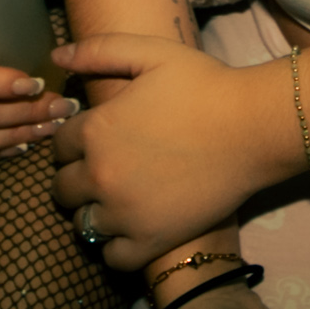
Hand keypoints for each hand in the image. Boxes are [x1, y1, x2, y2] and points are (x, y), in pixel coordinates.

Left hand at [50, 35, 286, 265]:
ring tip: (115, 199)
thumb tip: (57, 56)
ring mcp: (124, 214)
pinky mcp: (151, 241)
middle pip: (61, 188)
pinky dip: (115, 246)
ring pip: (82, 224)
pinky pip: (112, 257)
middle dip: (75, 177)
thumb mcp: (150, 53)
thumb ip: (98, 51)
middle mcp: (101, 175)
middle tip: (101, 169)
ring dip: (92, 211)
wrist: (252, 128)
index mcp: (96, 130)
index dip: (73, 140)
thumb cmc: (203, 85)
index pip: (58, 144)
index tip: (92, 139)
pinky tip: (130, 226)